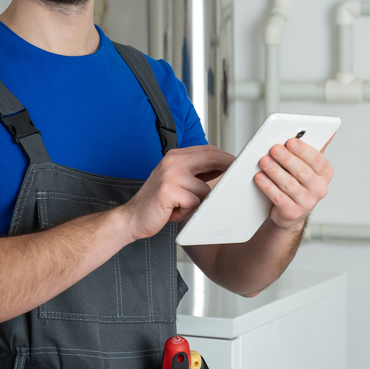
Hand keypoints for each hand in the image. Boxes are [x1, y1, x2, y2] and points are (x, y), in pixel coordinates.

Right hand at [120, 145, 234, 241]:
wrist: (132, 218)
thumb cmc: (157, 202)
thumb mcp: (176, 180)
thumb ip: (196, 173)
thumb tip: (223, 168)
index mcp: (175, 156)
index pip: (207, 150)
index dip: (225, 157)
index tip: (238, 165)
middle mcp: (172, 161)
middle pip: (211, 158)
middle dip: (228, 168)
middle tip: (237, 179)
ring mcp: (170, 175)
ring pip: (205, 188)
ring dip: (198, 202)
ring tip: (182, 207)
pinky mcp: (168, 191)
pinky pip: (194, 202)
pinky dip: (188, 211)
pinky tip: (174, 212)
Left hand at [255, 135, 334, 230]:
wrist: (292, 211)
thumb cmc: (299, 182)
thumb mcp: (310, 164)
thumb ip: (316, 147)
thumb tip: (331, 131)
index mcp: (325, 173)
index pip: (316, 159)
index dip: (303, 150)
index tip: (290, 141)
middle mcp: (319, 188)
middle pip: (302, 172)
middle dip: (287, 159)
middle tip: (274, 148)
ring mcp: (307, 202)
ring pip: (289, 185)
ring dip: (275, 171)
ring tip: (264, 161)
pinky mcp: (292, 213)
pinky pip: (279, 198)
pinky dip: (268, 187)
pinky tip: (260, 178)